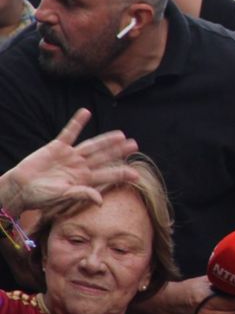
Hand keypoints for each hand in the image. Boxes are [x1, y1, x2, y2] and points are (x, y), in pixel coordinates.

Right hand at [1, 108, 137, 216]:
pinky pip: (69, 132)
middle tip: (135, 145)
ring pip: (92, 145)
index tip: (136, 175)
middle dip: (118, 152)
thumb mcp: (61, 197)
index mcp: (83, 179)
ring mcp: (70, 155)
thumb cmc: (40, 197)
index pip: (106, 175)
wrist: (20, 188)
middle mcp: (80, 166)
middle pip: (103, 157)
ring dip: (105, 140)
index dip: (121, 174)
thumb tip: (100, 201)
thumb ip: (81, 194)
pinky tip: (86, 112)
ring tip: (121, 134)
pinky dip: (77, 122)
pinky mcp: (57, 147)